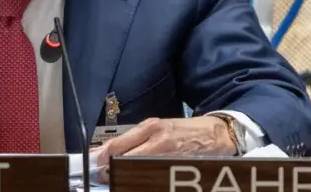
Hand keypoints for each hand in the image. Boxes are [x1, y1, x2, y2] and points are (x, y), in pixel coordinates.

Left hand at [94, 117, 234, 181]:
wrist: (216, 134)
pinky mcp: (177, 167)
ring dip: (125, 176)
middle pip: (126, 159)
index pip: (119, 144)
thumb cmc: (184, 130)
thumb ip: (134, 138)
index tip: (93, 163)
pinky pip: (153, 176)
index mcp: (151, 127)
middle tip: (103, 176)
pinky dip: (142, 180)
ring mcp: (169, 155)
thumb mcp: (158, 127)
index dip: (102, 156)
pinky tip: (138, 182)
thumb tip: (107, 151)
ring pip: (138, 170)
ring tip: (118, 180)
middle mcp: (159, 140)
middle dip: (111, 170)